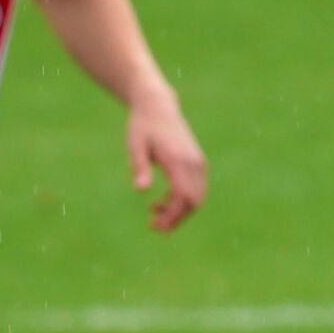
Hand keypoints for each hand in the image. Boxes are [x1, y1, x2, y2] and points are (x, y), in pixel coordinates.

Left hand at [126, 91, 206, 233]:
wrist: (157, 107)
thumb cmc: (142, 127)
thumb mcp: (135, 146)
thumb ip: (139, 167)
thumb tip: (141, 189)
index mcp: (178, 160)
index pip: (182, 197)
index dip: (171, 216)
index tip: (153, 225)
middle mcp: (193, 163)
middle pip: (193, 201)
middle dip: (176, 219)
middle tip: (153, 225)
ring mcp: (198, 162)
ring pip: (197, 197)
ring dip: (178, 211)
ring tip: (153, 212)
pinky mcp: (197, 162)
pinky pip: (196, 189)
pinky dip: (182, 201)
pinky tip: (161, 201)